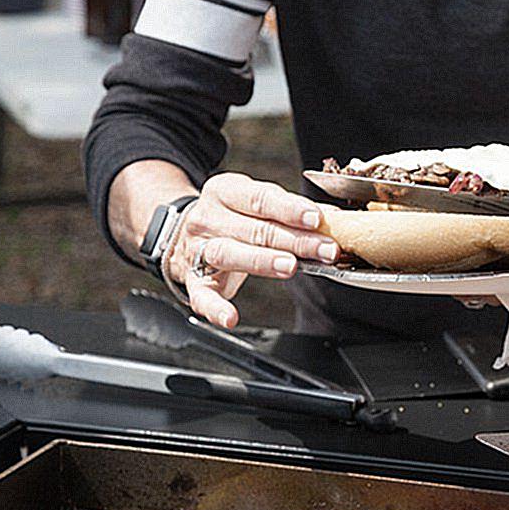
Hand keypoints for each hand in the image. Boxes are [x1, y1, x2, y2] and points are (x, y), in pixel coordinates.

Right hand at [166, 173, 338, 327]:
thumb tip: (332, 218)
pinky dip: (215, 309)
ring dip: (262, 261)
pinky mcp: (192, 279)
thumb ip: (289, 211)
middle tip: (325, 250)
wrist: (176, 232)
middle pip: (255, 229)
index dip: (290, 208)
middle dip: (295, 241)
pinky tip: (231, 318)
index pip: (261, 198)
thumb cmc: (229, 216)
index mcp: (225, 191)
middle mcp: (208, 218)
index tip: (316, 218)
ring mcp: (198, 249)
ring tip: (290, 267)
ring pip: (230, 254)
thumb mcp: (253, 203)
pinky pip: (201, 295)